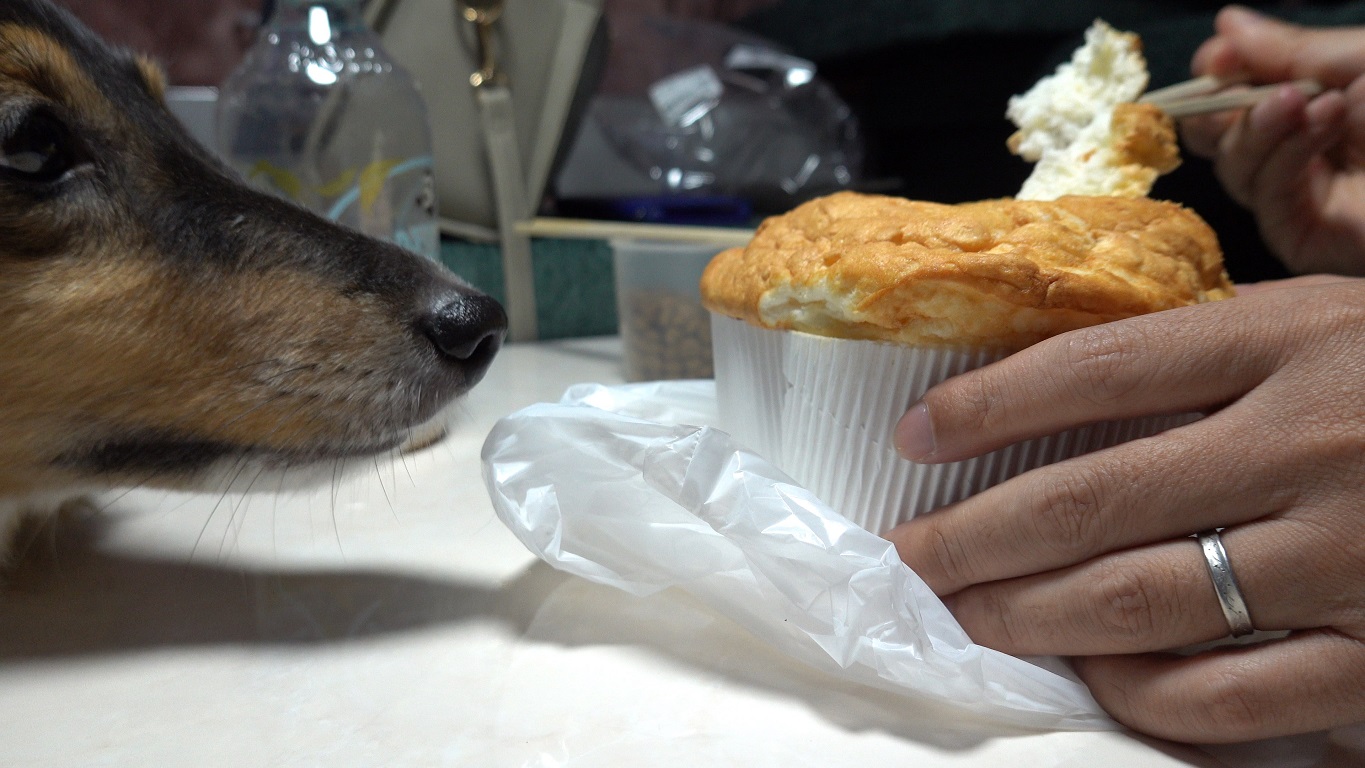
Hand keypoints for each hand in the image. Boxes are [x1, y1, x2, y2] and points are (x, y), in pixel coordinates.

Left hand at [884, 278, 1364, 743]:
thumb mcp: (1330, 330)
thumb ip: (1215, 359)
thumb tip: (1051, 400)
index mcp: (1294, 343)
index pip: (1097, 368)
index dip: (987, 406)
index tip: (914, 436)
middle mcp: (1313, 445)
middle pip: (1092, 497)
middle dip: (974, 534)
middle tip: (908, 556)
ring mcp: (1350, 557)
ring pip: (1141, 600)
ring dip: (1030, 615)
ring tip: (966, 615)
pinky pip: (1228, 694)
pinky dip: (1142, 692)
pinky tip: (1095, 675)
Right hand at [1181, 6, 1364, 274]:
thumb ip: (1295, 50)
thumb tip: (1227, 23)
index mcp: (1316, 106)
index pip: (1238, 96)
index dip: (1217, 76)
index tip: (1218, 56)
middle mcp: (1301, 153)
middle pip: (1220, 138)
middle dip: (1221, 108)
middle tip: (1237, 80)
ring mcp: (1302, 198)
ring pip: (1236, 167)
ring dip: (1261, 127)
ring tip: (1311, 101)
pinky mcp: (1305, 237)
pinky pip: (1266, 198)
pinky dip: (1284, 157)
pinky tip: (1321, 122)